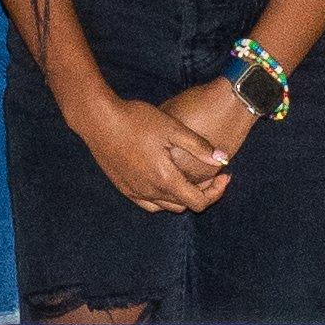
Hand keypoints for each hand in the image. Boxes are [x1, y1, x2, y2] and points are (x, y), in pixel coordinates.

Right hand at [78, 85, 239, 214]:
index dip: (217, 192)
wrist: (98, 120)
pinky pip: (148, 203)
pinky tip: (164, 180)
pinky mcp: (123, 187)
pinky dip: (162, 197)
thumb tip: (223, 159)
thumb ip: (199, 146)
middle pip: (184, 205)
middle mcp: (150, 191)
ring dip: (182, 195)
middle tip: (211, 173)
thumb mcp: (172, 128)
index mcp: (165, 179)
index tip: (225, 175)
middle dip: (202, 192)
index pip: (199, 202)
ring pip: (166, 206)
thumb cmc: (137, 119)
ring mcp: (135, 192)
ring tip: (188, 175)